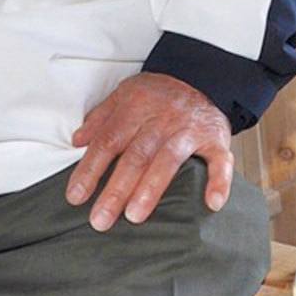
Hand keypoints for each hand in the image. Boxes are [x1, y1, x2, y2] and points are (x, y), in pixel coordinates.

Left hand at [65, 72, 232, 228]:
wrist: (203, 76)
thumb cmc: (159, 94)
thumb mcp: (125, 95)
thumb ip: (101, 118)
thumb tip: (77, 141)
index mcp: (135, 108)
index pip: (108, 141)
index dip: (91, 169)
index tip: (76, 196)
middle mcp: (161, 119)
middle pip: (136, 155)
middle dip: (116, 189)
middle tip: (100, 219)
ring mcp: (190, 129)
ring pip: (169, 159)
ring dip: (152, 188)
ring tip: (135, 215)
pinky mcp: (216, 139)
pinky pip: (220, 160)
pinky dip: (218, 181)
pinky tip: (212, 203)